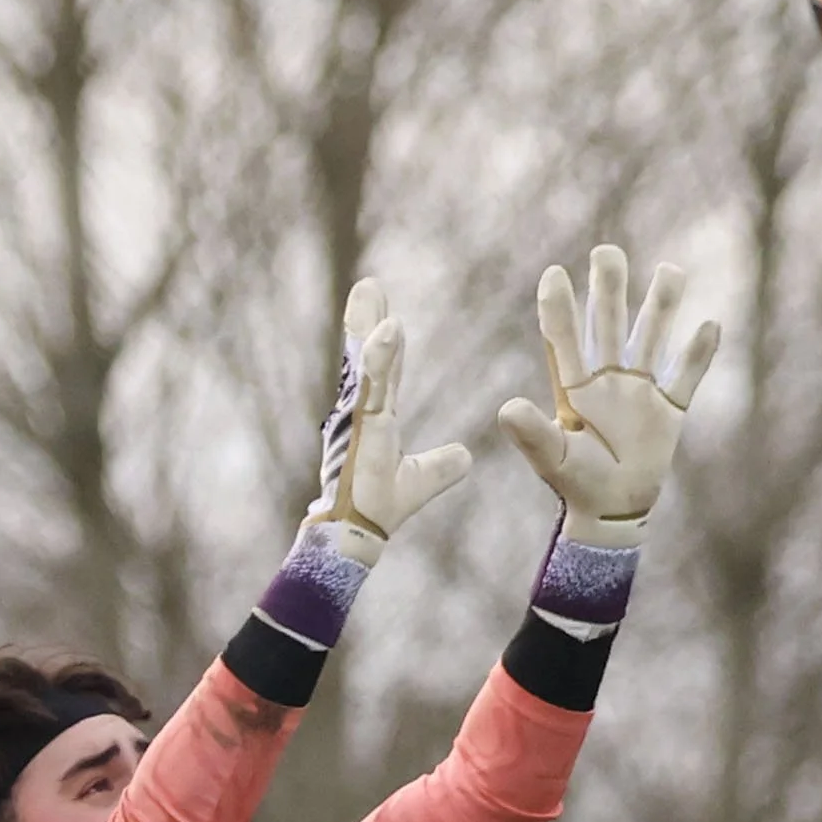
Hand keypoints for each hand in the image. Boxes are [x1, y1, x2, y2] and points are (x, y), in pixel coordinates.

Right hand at [306, 279, 471, 564]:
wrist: (356, 535)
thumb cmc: (378, 508)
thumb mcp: (421, 482)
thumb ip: (441, 467)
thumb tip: (465, 457)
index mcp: (377, 419)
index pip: (383, 372)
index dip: (384, 343)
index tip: (385, 311)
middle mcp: (364, 412)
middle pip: (366, 356)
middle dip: (365, 320)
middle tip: (368, 286)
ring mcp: (360, 417)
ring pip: (365, 363)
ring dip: (369, 328)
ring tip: (370, 291)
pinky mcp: (362, 426)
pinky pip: (372, 382)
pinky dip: (381, 356)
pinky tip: (389, 330)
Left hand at [498, 245, 719, 546]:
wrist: (612, 511)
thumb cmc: (577, 485)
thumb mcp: (552, 460)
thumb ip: (532, 434)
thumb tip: (505, 409)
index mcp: (574, 388)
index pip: (564, 340)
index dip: (559, 309)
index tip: (554, 275)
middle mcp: (607, 379)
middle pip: (609, 325)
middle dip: (609, 290)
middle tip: (606, 252)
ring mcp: (640, 391)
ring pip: (651, 338)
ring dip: (661, 307)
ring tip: (670, 271)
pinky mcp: (669, 410)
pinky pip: (685, 377)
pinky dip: (698, 354)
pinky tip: (710, 325)